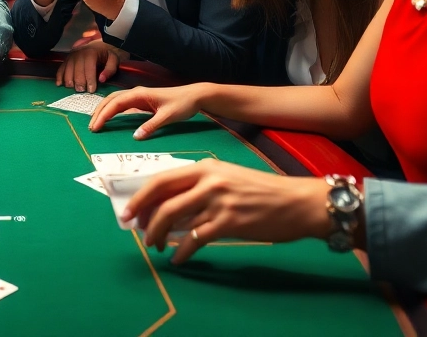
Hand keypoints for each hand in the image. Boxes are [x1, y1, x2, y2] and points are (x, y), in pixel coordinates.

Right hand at [56, 40, 120, 91]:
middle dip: (79, 83)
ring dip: (69, 81)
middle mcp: (79, 54)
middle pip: (77, 71)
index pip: (89, 69)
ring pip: (67, 71)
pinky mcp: (66, 59)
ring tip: (74, 89)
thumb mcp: (113, 60)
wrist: (97, 44)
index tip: (92, 90)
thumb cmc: (105, 54)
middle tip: (82, 91)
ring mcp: (71, 56)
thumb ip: (110, 70)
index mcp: (91, 53)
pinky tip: (60, 84)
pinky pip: (60, 68)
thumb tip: (101, 79)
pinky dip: (59, 77)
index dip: (90, 80)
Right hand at [88, 85, 205, 138]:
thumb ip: (151, 126)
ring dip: (104, 110)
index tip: (96, 127)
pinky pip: (121, 104)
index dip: (104, 115)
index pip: (116, 104)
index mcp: (140, 94)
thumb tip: (135, 137)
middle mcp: (136, 93)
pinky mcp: (141, 100)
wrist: (194, 95)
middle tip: (91, 127)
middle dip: (99, 112)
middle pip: (111, 100)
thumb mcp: (168, 117)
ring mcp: (138, 96)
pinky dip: (112, 110)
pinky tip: (108, 117)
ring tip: (96, 123)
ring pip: (114, 100)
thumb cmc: (182, 104)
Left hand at [123, 160, 331, 263]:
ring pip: (175, 220)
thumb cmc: (263, 191)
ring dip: (160, 236)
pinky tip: (179, 258)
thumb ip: (200, 186)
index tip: (128, 211)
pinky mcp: (229, 223)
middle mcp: (208, 181)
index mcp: (205, 167)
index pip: (161, 179)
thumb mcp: (228, 178)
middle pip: (163, 200)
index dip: (141, 197)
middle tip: (137, 232)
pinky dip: (182, 251)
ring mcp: (218, 202)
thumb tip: (168, 205)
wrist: (298, 202)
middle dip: (144, 218)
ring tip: (156, 246)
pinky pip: (195, 240)